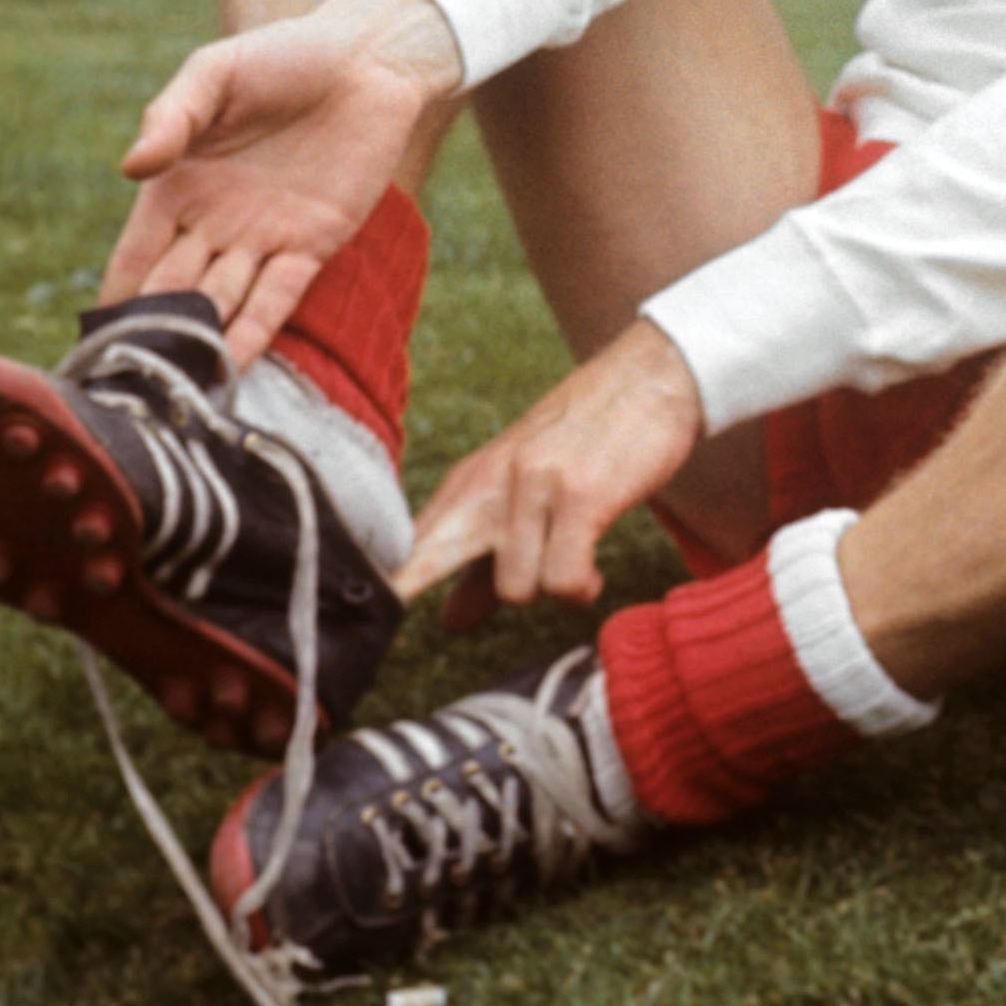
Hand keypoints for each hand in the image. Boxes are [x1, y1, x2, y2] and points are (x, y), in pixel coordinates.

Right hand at [101, 0, 466, 368]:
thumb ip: (172, 117)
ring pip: (222, 304)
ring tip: (169, 394)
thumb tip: (131, 167)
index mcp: (177, 187)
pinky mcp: (314, 245)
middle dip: (150, 337)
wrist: (368, 58)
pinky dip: (254, 333)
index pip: (136, 257)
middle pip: (174, 292)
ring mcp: (263, 240)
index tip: (88, 350)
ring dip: (198, 346)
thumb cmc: (282, 56)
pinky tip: (229, 370)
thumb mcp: (216, 74)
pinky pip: (278, 299)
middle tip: (123, 390)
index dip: (114, 299)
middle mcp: (214, 224)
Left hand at [399, 318, 710, 618]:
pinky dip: (581, 587)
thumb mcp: (529, 490)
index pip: (412, 544)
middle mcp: (491, 480)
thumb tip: (449, 624)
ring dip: (552, 588)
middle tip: (504, 601)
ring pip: (515, 588)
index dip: (385, 589)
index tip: (351, 631)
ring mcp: (534, 485)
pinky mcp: (580, 495)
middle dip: (450, 601)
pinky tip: (593, 573)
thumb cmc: (591, 438)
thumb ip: (486, 561)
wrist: (653, 374)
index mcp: (471, 480)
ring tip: (578, 562)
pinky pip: (563, 579)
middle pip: (431, 562)